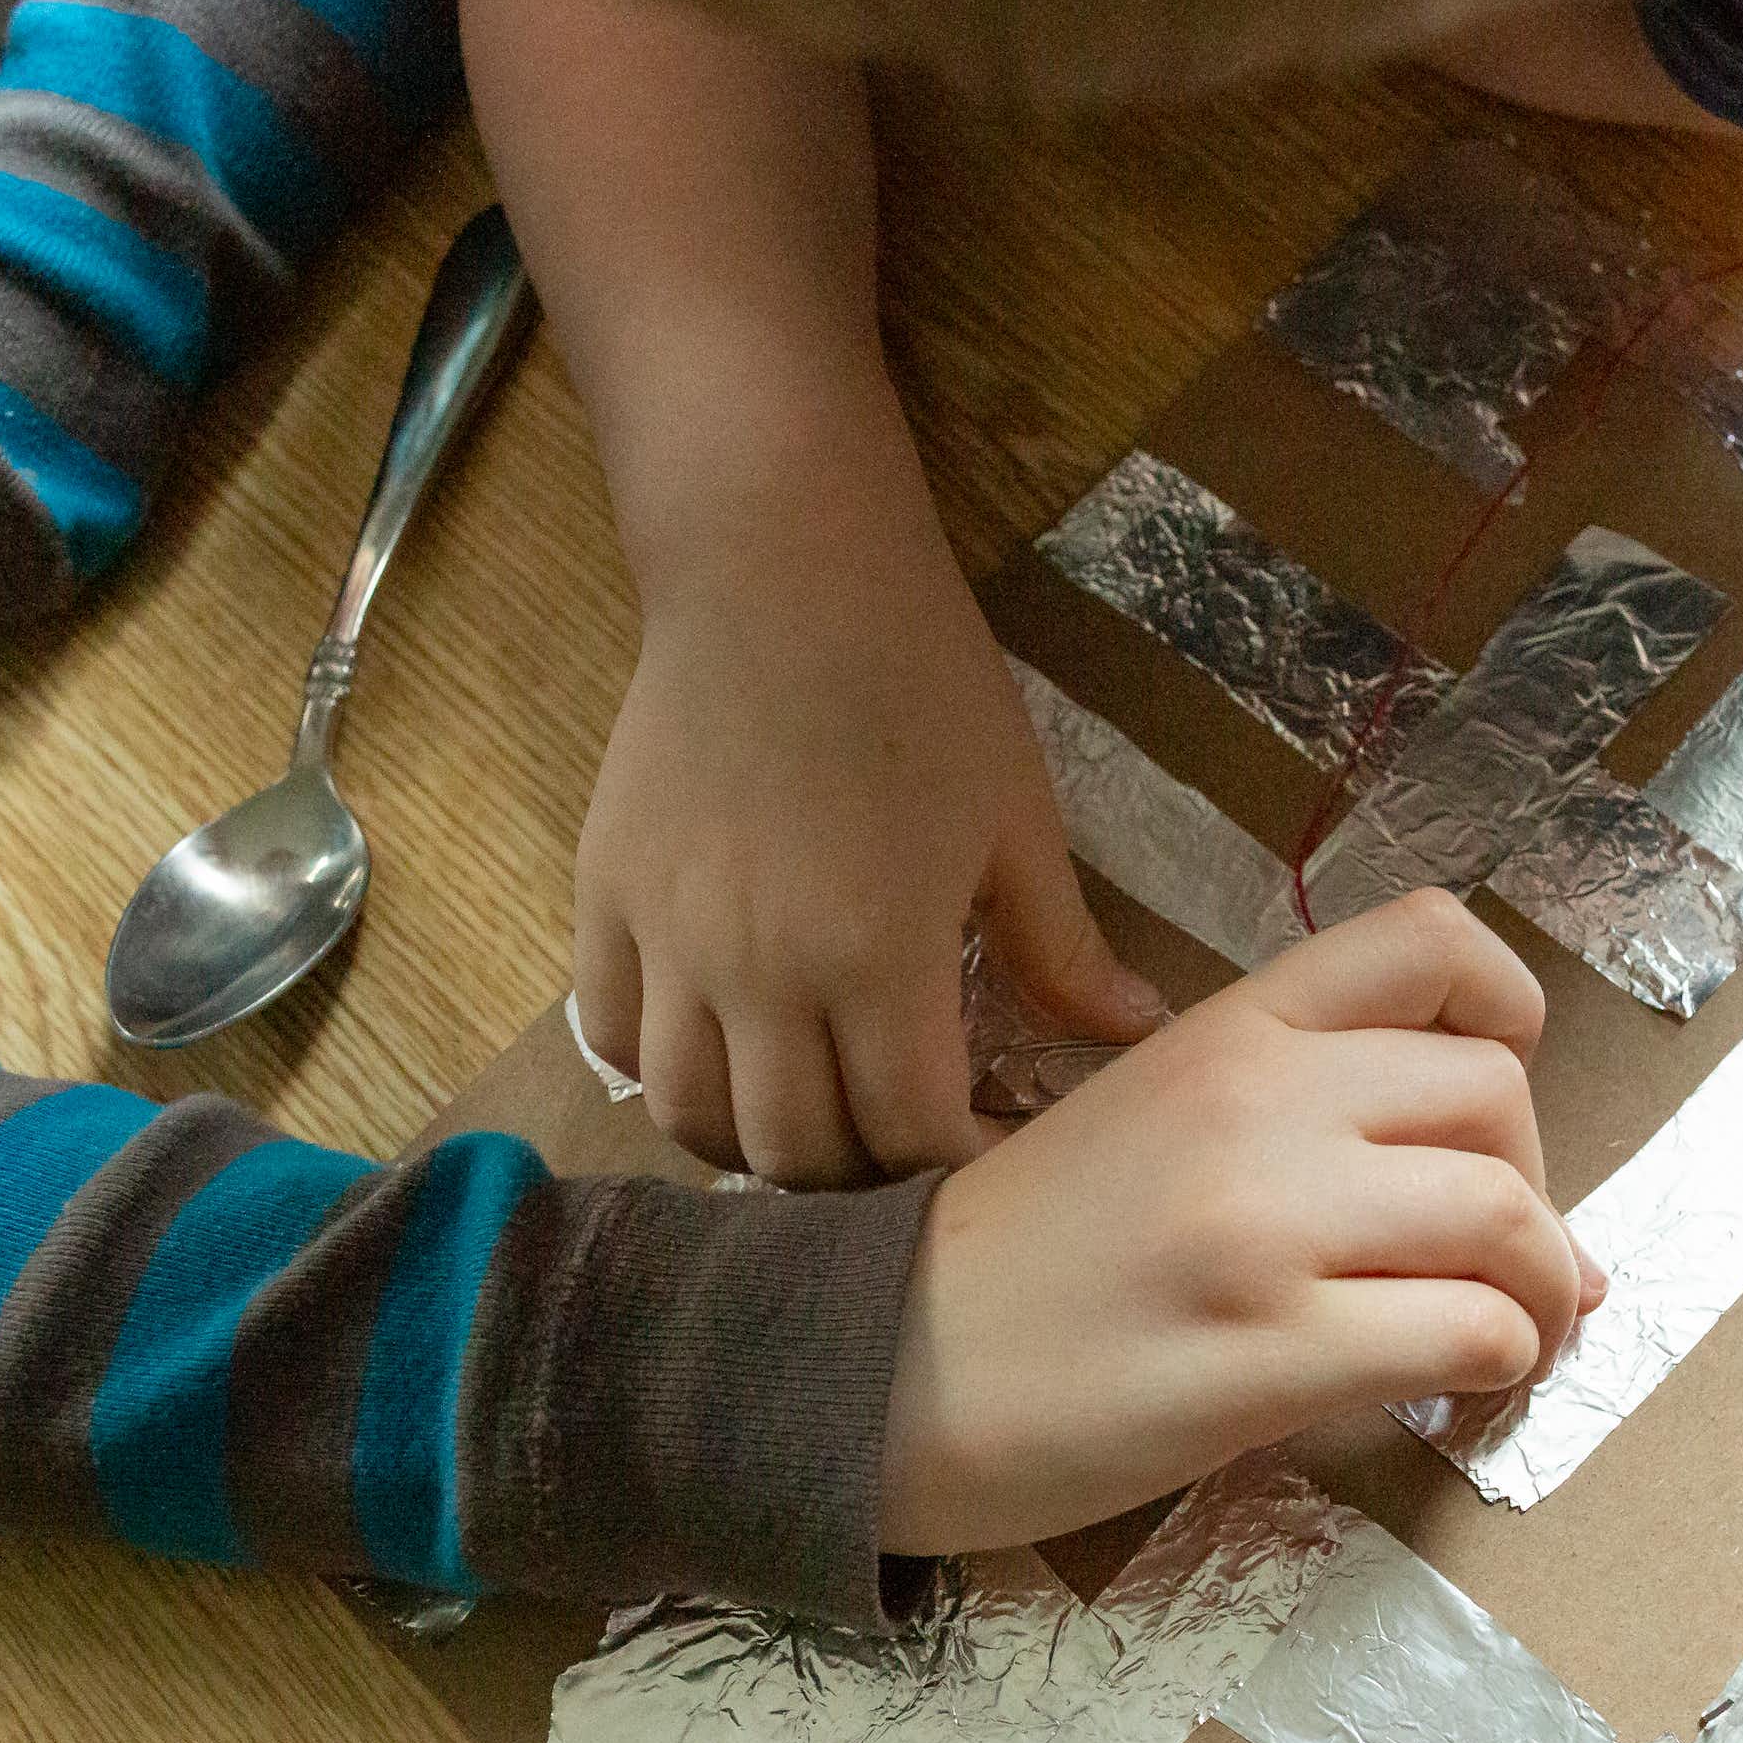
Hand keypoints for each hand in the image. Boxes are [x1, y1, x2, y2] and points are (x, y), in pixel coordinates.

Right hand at [571, 523, 1159, 1185]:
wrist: (780, 567)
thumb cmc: (922, 685)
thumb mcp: (1017, 822)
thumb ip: (1065, 951)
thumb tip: (1138, 1032)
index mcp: (874, 958)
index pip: (907, 1133)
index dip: (958, 1161)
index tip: (992, 1146)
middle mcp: (756, 973)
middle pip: (796, 1152)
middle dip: (865, 1175)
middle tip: (908, 1139)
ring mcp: (667, 941)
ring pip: (689, 1118)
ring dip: (758, 1144)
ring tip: (815, 1116)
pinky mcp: (604, 898)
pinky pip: (612, 1037)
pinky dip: (667, 1072)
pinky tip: (724, 1052)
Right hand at [878, 891, 1606, 1552]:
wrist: (876, 1370)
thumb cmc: (1014, 1263)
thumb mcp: (1141, 1123)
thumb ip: (1288, 1117)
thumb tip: (1484, 1187)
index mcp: (1226, 1033)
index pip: (1432, 940)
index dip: (1508, 1013)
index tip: (1494, 1112)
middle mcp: (1258, 1104)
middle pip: (1498, 1096)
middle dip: (1536, 1192)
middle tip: (1498, 1270)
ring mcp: (1265, 1227)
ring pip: (1508, 1218)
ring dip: (1542, 1293)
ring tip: (1510, 1344)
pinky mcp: (1269, 1353)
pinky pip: (1470, 1333)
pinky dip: (1499, 1365)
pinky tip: (1457, 1394)